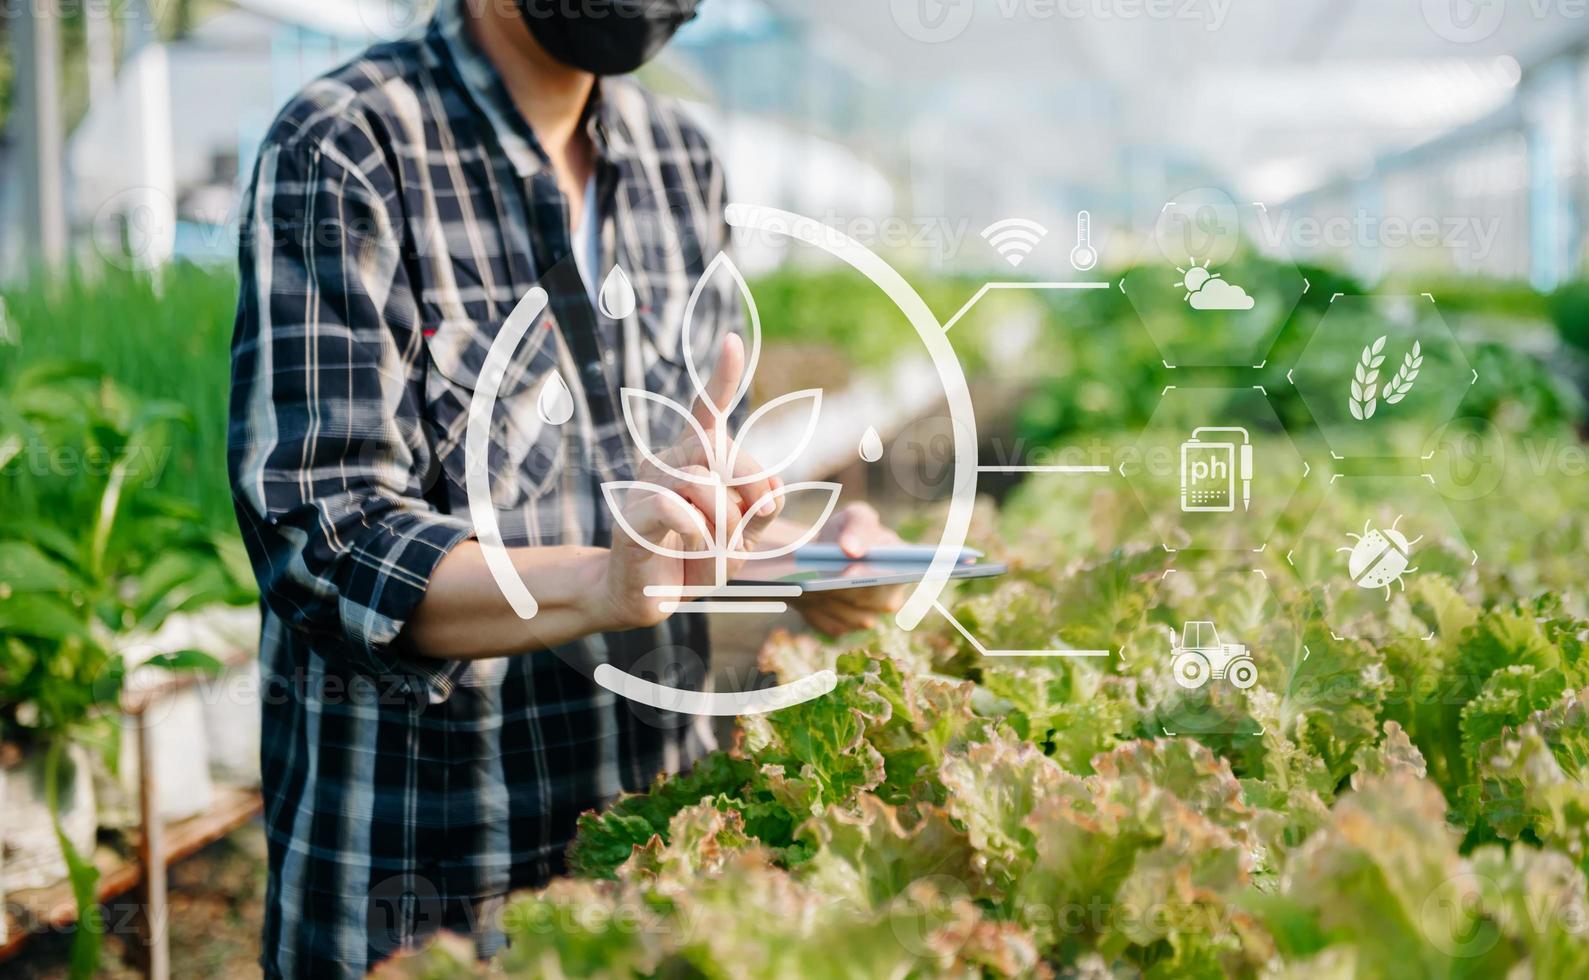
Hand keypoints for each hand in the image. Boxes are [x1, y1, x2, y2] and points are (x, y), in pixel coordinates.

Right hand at [602, 334, 784, 627]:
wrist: (641, 596)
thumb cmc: (690, 561)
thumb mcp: (739, 538)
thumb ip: (760, 512)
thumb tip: (773, 492)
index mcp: (692, 459)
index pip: (707, 412)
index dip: (721, 378)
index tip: (733, 343)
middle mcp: (666, 462)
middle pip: (724, 450)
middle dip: (750, 489)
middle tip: (750, 528)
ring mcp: (647, 486)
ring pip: (705, 481)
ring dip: (725, 524)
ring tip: (715, 549)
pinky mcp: (633, 516)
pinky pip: (677, 509)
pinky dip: (697, 532)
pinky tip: (693, 546)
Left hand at [791, 502, 906, 635]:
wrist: (827, 552)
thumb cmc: (847, 531)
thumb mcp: (853, 517)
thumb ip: (857, 527)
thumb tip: (851, 549)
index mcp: (903, 567)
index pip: (896, 576)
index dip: (873, 576)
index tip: (850, 574)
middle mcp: (892, 597)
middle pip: (872, 601)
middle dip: (846, 591)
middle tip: (820, 583)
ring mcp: (871, 616)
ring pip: (852, 618)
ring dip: (830, 604)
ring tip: (806, 589)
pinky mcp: (847, 627)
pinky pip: (834, 626)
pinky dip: (817, 614)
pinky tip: (803, 600)